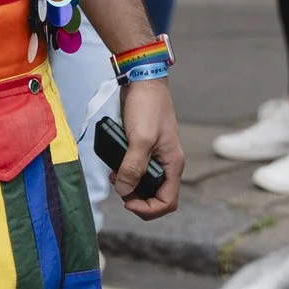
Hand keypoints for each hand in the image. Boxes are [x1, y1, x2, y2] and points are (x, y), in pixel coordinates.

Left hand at [111, 79, 184, 218]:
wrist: (142, 80)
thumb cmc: (147, 106)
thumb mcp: (140, 139)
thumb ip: (132, 167)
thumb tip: (123, 191)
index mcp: (173, 164)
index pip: (167, 201)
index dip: (148, 208)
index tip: (128, 201)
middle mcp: (167, 162)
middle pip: (156, 195)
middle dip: (137, 198)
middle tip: (119, 188)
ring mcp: (156, 154)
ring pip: (145, 183)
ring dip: (130, 185)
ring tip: (114, 176)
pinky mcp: (144, 146)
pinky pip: (137, 168)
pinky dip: (126, 171)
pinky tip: (115, 165)